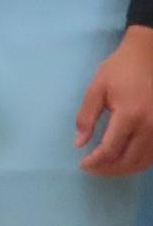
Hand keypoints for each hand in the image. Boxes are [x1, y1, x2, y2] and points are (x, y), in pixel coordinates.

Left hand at [76, 24, 152, 175]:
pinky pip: (152, 155)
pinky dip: (138, 163)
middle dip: (108, 169)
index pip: (110, 149)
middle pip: (129, 161)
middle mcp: (149, 127)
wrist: (148, 56)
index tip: (82, 164)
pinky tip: (124, 160)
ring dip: (124, 169)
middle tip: (92, 169)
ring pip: (143, 162)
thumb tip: (79, 143)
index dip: (95, 161)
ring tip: (105, 167)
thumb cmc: (119, 69)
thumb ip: (86, 116)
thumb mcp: (97, 87)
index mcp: (129, 115)